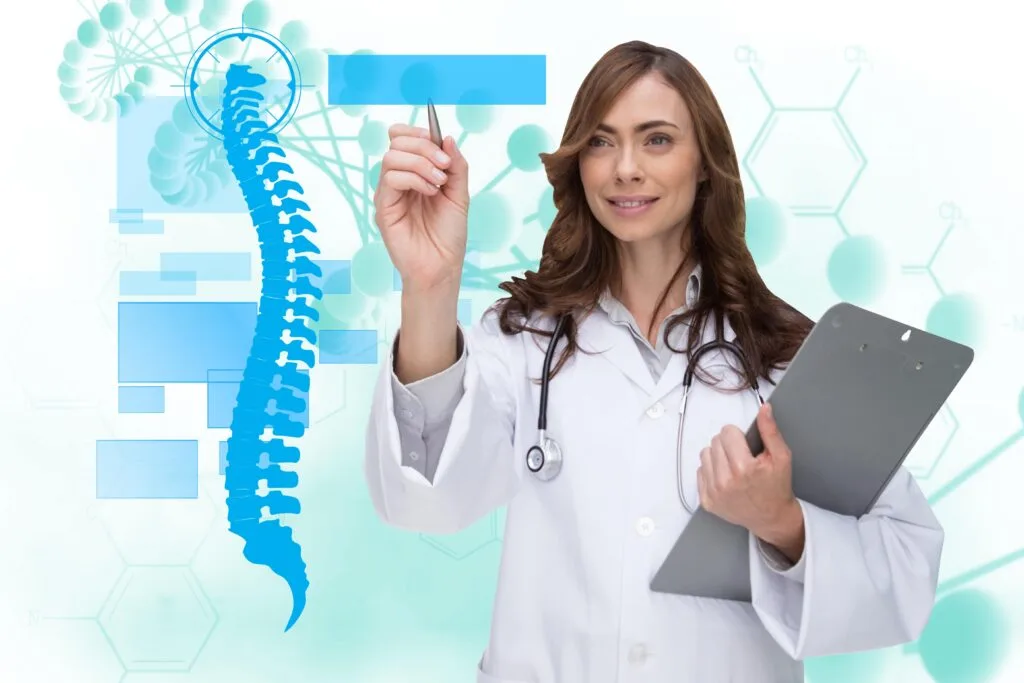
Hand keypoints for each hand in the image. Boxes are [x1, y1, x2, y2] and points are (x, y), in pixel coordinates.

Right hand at [374, 123, 470, 293]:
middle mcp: (398, 180)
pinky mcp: (384, 208)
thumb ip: (456, 166)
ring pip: (392, 157)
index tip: (441, 143)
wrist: (442, 266)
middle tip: (445, 166)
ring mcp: (388, 193)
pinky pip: (391, 179)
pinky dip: (414, 179)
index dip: (420, 132)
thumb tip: (447, 138)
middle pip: (396, 142)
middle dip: (424, 146)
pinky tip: (430, 192)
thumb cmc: (448, 235)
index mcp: (414, 173)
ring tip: (439, 183)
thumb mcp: (459, 194)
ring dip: (421, 163)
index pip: (403, 137)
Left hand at [696, 403, 800, 544]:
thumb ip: (770, 431)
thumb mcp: (781, 457)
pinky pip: (700, 471)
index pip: (727, 432)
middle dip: (728, 445)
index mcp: (743, 468)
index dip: (738, 435)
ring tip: (733, 467)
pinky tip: (726, 478)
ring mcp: (713, 492)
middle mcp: (725, 481)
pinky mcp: (706, 500)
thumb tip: (764, 409)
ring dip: (718, 456)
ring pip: (705, 454)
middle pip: (715, 441)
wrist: (771, 517)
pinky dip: (711, 471)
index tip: (746, 445)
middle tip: (742, 457)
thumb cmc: (776, 487)